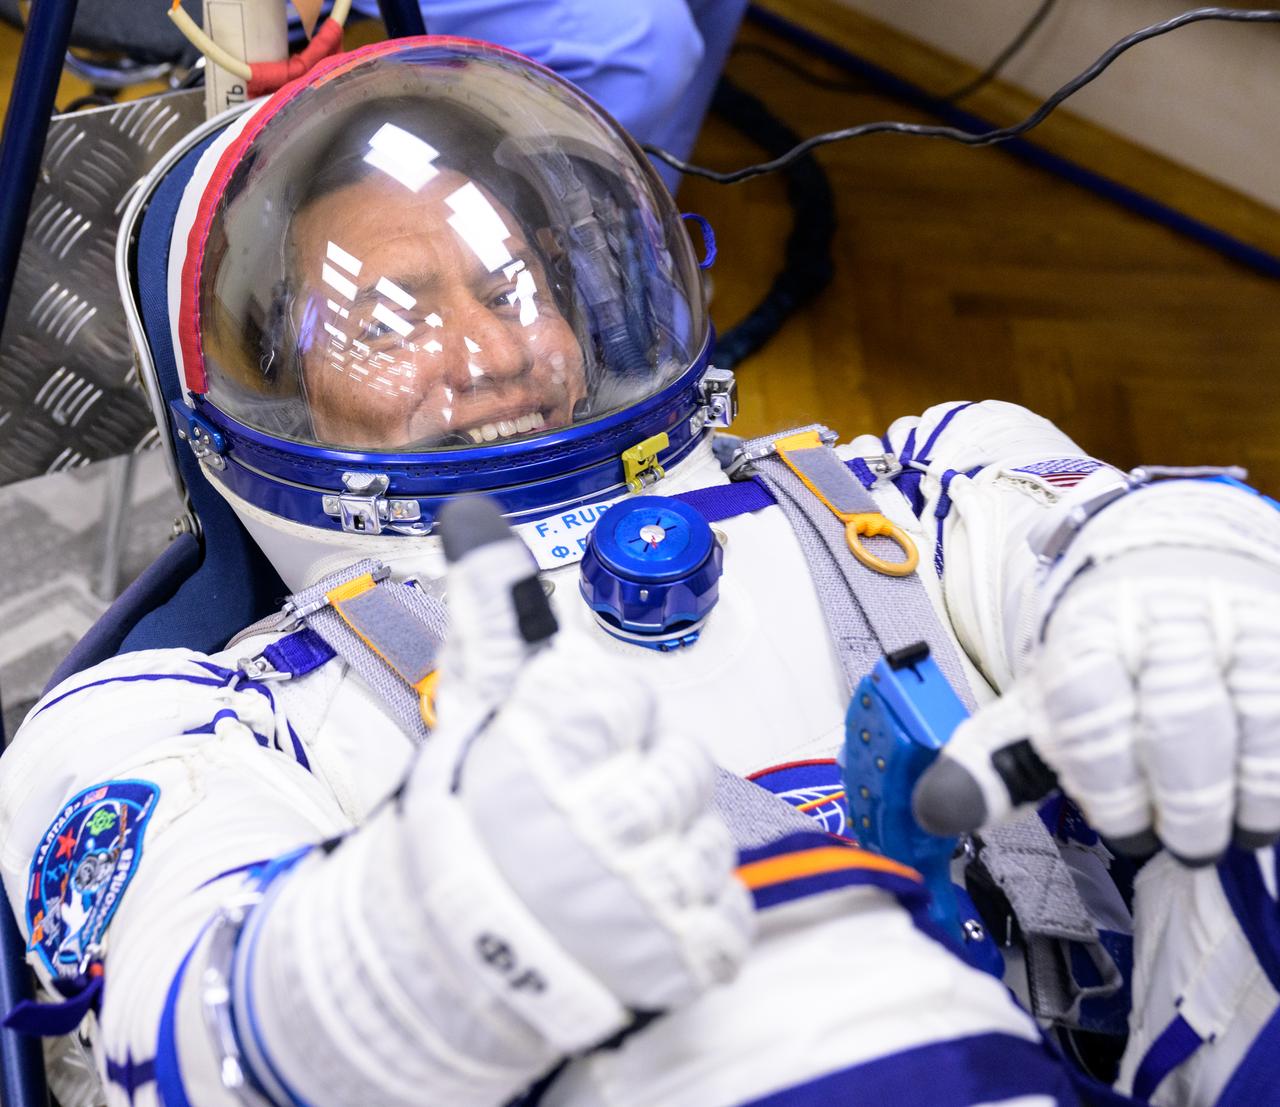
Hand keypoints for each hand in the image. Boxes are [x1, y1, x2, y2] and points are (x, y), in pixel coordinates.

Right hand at [405, 498, 751, 1050]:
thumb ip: (493, 616)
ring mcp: (649, 893)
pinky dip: (692, 913)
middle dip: (644, 785)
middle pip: (684, 767)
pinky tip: (643, 913)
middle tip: (592, 815)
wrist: (453, 956)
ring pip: (708, 838)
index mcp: (554, 748)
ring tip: (612, 873)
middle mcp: (606, 817)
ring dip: (668, 853)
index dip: (604, 726)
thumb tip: (475, 519)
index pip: (627, 700)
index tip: (572, 751)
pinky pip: (727, 909)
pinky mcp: (684, 953)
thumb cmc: (468, 829)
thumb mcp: (473, 713)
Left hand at [917, 547, 1279, 864]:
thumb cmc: (1103, 649)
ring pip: (1255, 720)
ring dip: (1245, 797)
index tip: (1124, 826)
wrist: (1165, 553)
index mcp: (1087, 635)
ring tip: (1227, 832)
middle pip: (1181, 724)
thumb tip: (937, 812)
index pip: (1091, 708)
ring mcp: (1235, 622)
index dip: (1109, 783)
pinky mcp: (1279, 634)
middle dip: (1184, 805)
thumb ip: (998, 757)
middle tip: (1182, 845)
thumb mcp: (1044, 695)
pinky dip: (1274, 774)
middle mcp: (1163, 621)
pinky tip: (1259, 802)